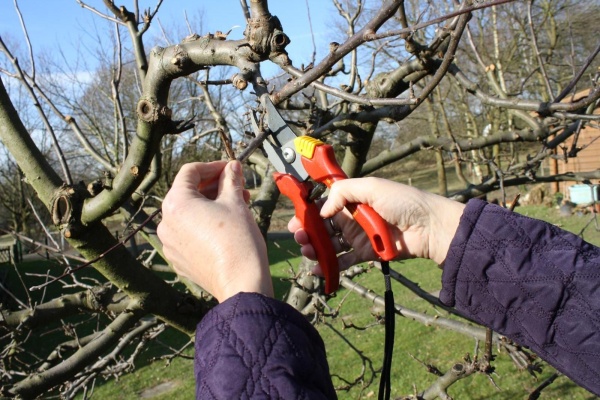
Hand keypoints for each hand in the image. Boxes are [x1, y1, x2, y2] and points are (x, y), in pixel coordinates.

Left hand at [158, 161, 272, 302]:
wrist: (241, 282)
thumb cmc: (238, 240)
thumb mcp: (236, 202)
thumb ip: (231, 179)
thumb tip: (232, 166)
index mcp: (176, 203)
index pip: (190, 172)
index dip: (213, 166)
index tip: (231, 168)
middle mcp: (166, 223)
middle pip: (188, 193)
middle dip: (214, 187)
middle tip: (238, 187)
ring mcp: (170, 244)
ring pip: (189, 214)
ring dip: (211, 205)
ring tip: (236, 206)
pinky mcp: (179, 259)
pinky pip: (188, 234)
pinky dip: (204, 225)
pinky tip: (225, 227)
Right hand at [288, 177, 464, 271]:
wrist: (430, 228)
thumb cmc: (405, 202)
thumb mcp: (372, 187)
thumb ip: (343, 193)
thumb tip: (322, 209)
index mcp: (353, 199)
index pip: (325, 204)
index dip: (309, 211)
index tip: (296, 218)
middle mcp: (353, 217)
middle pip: (324, 225)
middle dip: (308, 231)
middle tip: (298, 236)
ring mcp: (359, 236)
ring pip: (330, 244)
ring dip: (316, 247)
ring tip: (307, 250)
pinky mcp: (366, 254)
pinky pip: (344, 261)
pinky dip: (330, 265)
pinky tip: (318, 268)